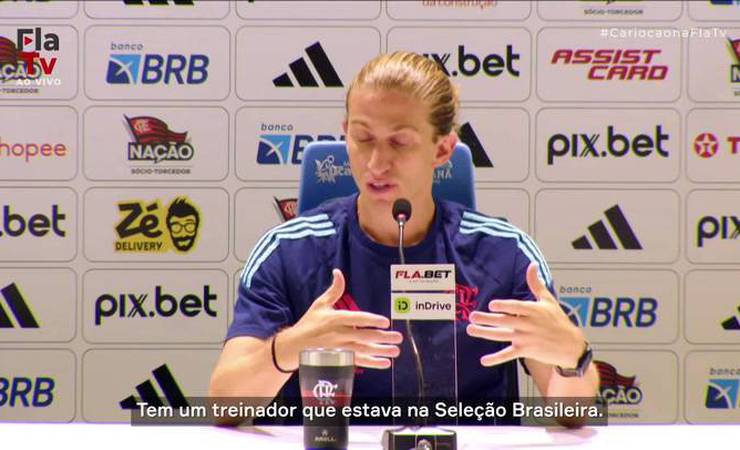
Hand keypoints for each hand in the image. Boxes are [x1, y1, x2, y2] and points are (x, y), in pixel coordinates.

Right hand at [276, 269, 402, 369]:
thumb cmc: (309, 324)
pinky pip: (359, 362)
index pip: (356, 319)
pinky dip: (372, 363)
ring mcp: (339, 349)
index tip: (386, 322)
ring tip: (396, 351)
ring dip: (381, 351)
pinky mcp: (339, 360)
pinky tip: (385, 363)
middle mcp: (338, 335)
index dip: (371, 320)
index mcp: (335, 319)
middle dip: (382, 337)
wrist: (294, 347)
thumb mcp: (320, 305)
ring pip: (364, 351)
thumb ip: (334, 290)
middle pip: (364, 336)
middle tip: (398, 337)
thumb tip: (338, 272)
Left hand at [466, 263, 584, 368]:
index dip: (505, 307)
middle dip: (488, 319)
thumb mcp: (548, 300)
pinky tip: (484, 360)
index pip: (517, 308)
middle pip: (505, 321)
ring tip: (471, 330)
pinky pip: (508, 355)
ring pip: (502, 336)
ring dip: (485, 333)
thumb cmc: (558, 321)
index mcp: (534, 311)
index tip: (492, 305)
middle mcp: (528, 325)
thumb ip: (536, 284)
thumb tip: (532, 264)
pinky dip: (496, 358)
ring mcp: (526, 339)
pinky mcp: (525, 351)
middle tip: (472, 316)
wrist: (571, 345)